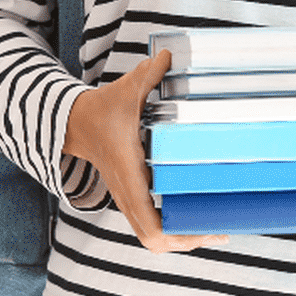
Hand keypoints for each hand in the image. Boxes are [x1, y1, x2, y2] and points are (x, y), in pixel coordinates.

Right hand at [63, 49, 229, 253]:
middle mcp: (127, 194)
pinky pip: (150, 224)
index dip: (179, 236)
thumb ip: (148, 75)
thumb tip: (169, 54)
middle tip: (220, 230)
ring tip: (213, 227)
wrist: (76, 122)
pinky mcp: (129, 195)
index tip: (207, 228)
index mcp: (130, 174)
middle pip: (155, 241)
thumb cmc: (103, 109)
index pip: (150, 226)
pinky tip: (193, 213)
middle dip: (187, 241)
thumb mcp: (126, 91)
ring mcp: (127, 198)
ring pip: (152, 237)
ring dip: (180, 237)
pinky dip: (171, 226)